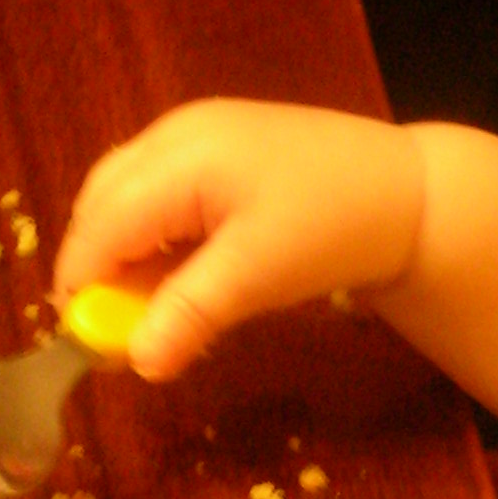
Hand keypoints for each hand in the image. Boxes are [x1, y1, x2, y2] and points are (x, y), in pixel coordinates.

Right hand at [54, 101, 426, 378]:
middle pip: (101, 205)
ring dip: (127, 256)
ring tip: (154, 311)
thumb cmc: (336, 227)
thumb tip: (134, 363)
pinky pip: (160, 194)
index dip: (84, 287)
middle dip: (100, 270)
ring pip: (126, 199)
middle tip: (119, 334)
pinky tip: (182, 279)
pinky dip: (157, 239)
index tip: (90, 348)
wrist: (413, 193)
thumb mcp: (259, 275)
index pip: (98, 225)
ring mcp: (197, 136)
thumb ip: (189, 313)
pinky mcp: (218, 150)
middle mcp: (175, 134)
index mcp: (179, 157)